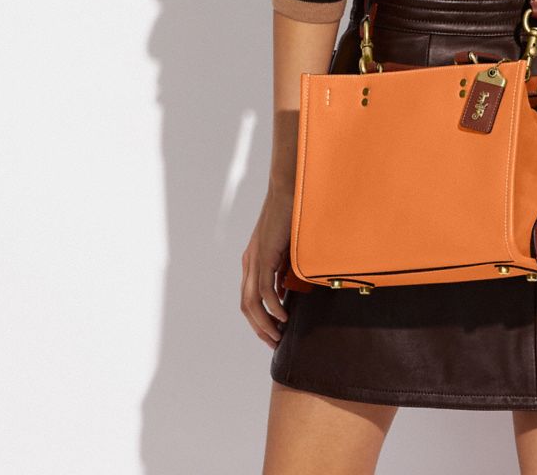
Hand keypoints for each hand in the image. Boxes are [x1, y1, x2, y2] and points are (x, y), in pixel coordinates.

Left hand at [240, 189, 292, 347]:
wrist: (287, 193)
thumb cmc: (290, 218)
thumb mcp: (285, 251)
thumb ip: (281, 271)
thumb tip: (282, 292)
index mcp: (252, 263)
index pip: (249, 300)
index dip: (258, 320)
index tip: (272, 334)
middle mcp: (249, 264)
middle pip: (246, 306)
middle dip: (258, 328)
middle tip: (273, 342)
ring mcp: (254, 261)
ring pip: (252, 302)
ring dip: (264, 323)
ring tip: (278, 335)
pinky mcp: (263, 256)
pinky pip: (264, 290)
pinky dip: (272, 306)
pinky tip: (283, 315)